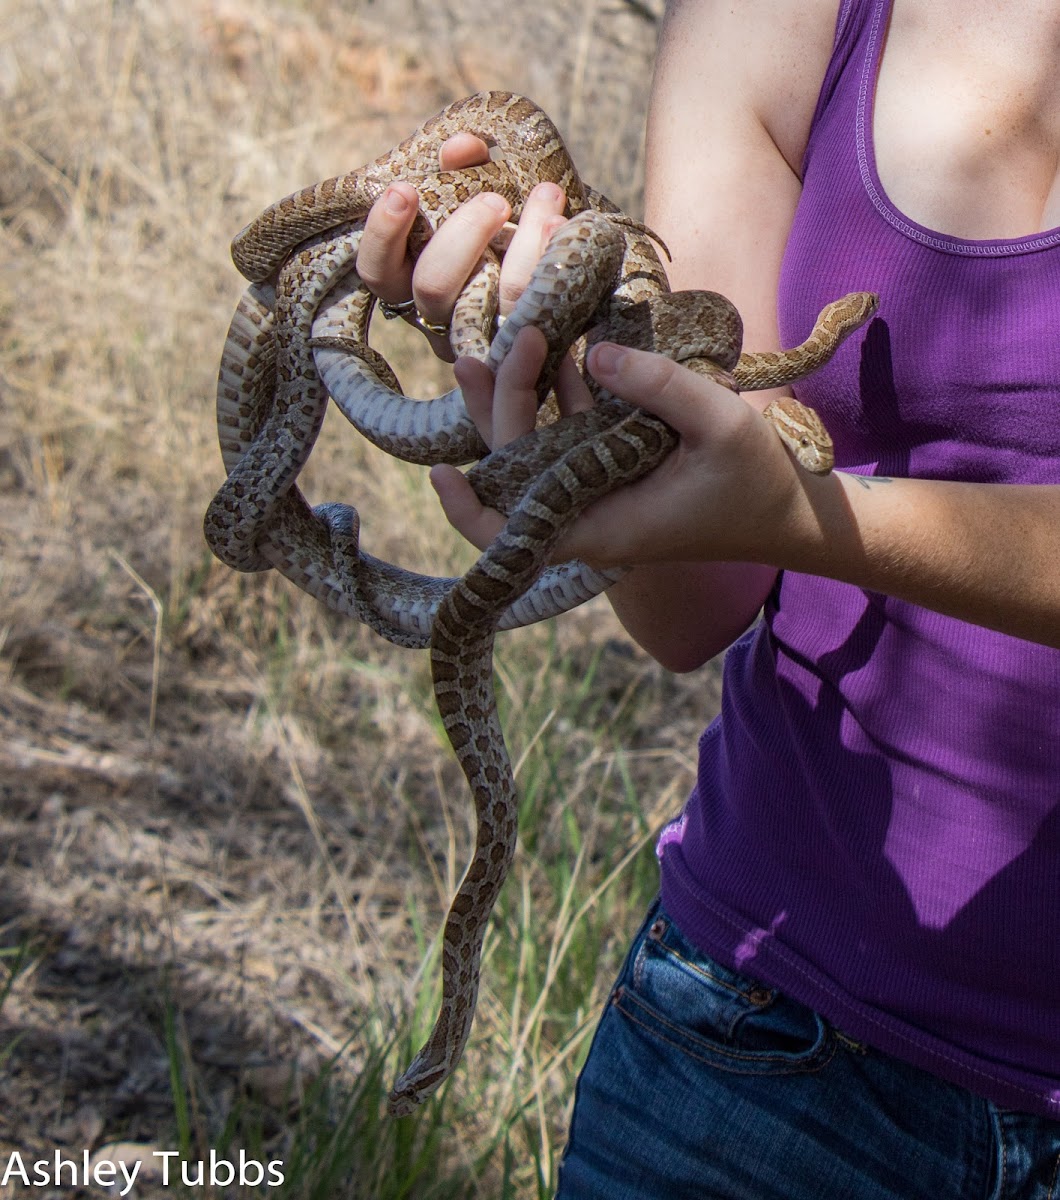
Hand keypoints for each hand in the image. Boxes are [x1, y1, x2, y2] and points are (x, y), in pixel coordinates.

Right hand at [355, 136, 569, 362]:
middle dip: (464, 235)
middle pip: (433, 287)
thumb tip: (460, 147)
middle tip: (495, 201)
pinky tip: (563, 223)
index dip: (383, 234)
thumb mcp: (480, 187)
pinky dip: (552, 257)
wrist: (567, 261)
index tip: (404, 189)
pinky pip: (541, 306)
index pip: (376, 271)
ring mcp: (487, 333)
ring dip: (524, 242)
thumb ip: (465, 165)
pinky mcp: (531, 337)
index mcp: (410, 279)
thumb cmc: (505, 221)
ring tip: (546, 196)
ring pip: (497, 298)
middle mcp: (440, 315)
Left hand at [432, 335, 819, 571]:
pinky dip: (558, 395)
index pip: (514, 533)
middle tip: (486, 350)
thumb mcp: (718, 425)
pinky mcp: (616, 468)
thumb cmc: (758, 480)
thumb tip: (591, 350)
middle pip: (515, 471)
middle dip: (494, 411)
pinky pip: (570, 433)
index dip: (469, 513)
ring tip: (506, 333)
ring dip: (519, 396)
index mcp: (601, 524)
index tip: (442, 472)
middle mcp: (589, 512)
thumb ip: (659, 385)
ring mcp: (600, 490)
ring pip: (537, 447)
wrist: (789, 512)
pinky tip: (553, 344)